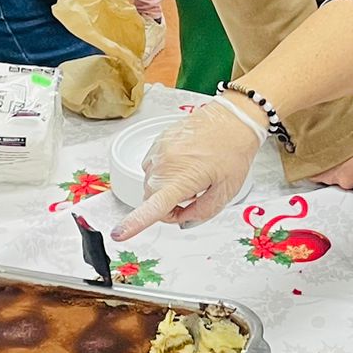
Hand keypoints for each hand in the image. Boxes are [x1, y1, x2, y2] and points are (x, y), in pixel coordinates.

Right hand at [112, 100, 263, 237]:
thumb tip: (184, 220)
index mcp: (181, 178)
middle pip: (151, 200)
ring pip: (152, 184)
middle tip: (195, 197)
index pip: (153, 207)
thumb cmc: (233, 150)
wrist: (233, 118)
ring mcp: (158, 151)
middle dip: (170, 206)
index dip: (135, 223)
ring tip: (193, 176)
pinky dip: (166, 173)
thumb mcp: (226, 191)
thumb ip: (203, 212)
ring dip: (167, 188)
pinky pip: (153, 167)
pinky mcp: (157, 142)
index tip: (119, 233)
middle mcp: (163, 164)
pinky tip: (186, 164)